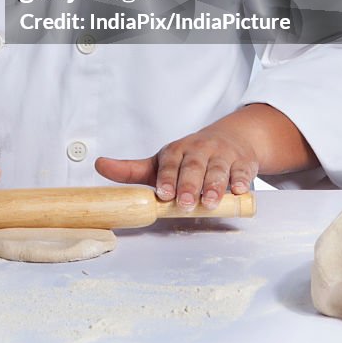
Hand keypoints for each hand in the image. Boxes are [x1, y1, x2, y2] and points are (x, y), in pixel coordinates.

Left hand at [95, 123, 257, 211]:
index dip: (166, 178)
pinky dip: (241, 181)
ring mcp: (222, 155)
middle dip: (189, 184)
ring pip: (218, 169)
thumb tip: (98, 165)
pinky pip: (242, 171)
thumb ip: (132, 169)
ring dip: (214, 186)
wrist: (231, 139)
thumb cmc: (190, 157)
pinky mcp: (243, 163)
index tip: (163, 194)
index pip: (169, 162)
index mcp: (177, 150)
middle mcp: (199, 150)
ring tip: (211, 202)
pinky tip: (239, 191)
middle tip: (185, 203)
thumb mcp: (161, 161)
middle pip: (193, 166)